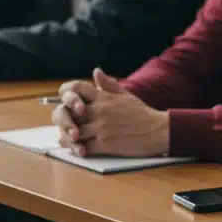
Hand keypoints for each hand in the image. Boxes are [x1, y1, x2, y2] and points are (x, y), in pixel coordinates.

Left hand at [52, 68, 168, 156]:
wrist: (157, 130)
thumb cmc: (142, 113)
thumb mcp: (125, 95)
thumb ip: (108, 84)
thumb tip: (96, 71)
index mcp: (103, 97)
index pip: (75, 88)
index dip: (67, 94)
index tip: (67, 102)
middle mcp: (99, 111)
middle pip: (69, 112)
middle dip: (64, 119)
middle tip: (64, 125)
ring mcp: (101, 128)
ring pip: (73, 132)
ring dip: (69, 138)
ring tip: (68, 140)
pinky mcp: (105, 144)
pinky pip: (83, 147)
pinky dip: (78, 150)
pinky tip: (79, 150)